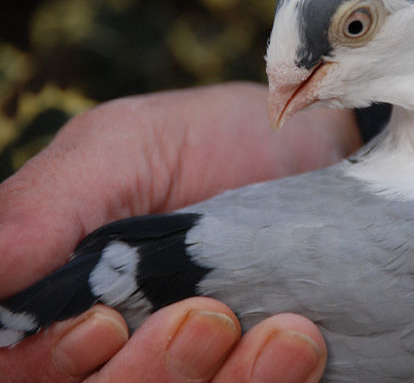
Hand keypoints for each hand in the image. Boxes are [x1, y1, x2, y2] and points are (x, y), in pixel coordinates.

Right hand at [0, 82, 361, 380]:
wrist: (301, 141)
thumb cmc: (206, 139)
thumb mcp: (121, 149)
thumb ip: (45, 206)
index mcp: (64, 298)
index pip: (26, 364)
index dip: (52, 363)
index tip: (106, 324)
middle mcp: (121, 345)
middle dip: (154, 373)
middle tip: (209, 317)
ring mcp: (193, 365)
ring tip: (285, 333)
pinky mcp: (255, 370)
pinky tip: (302, 347)